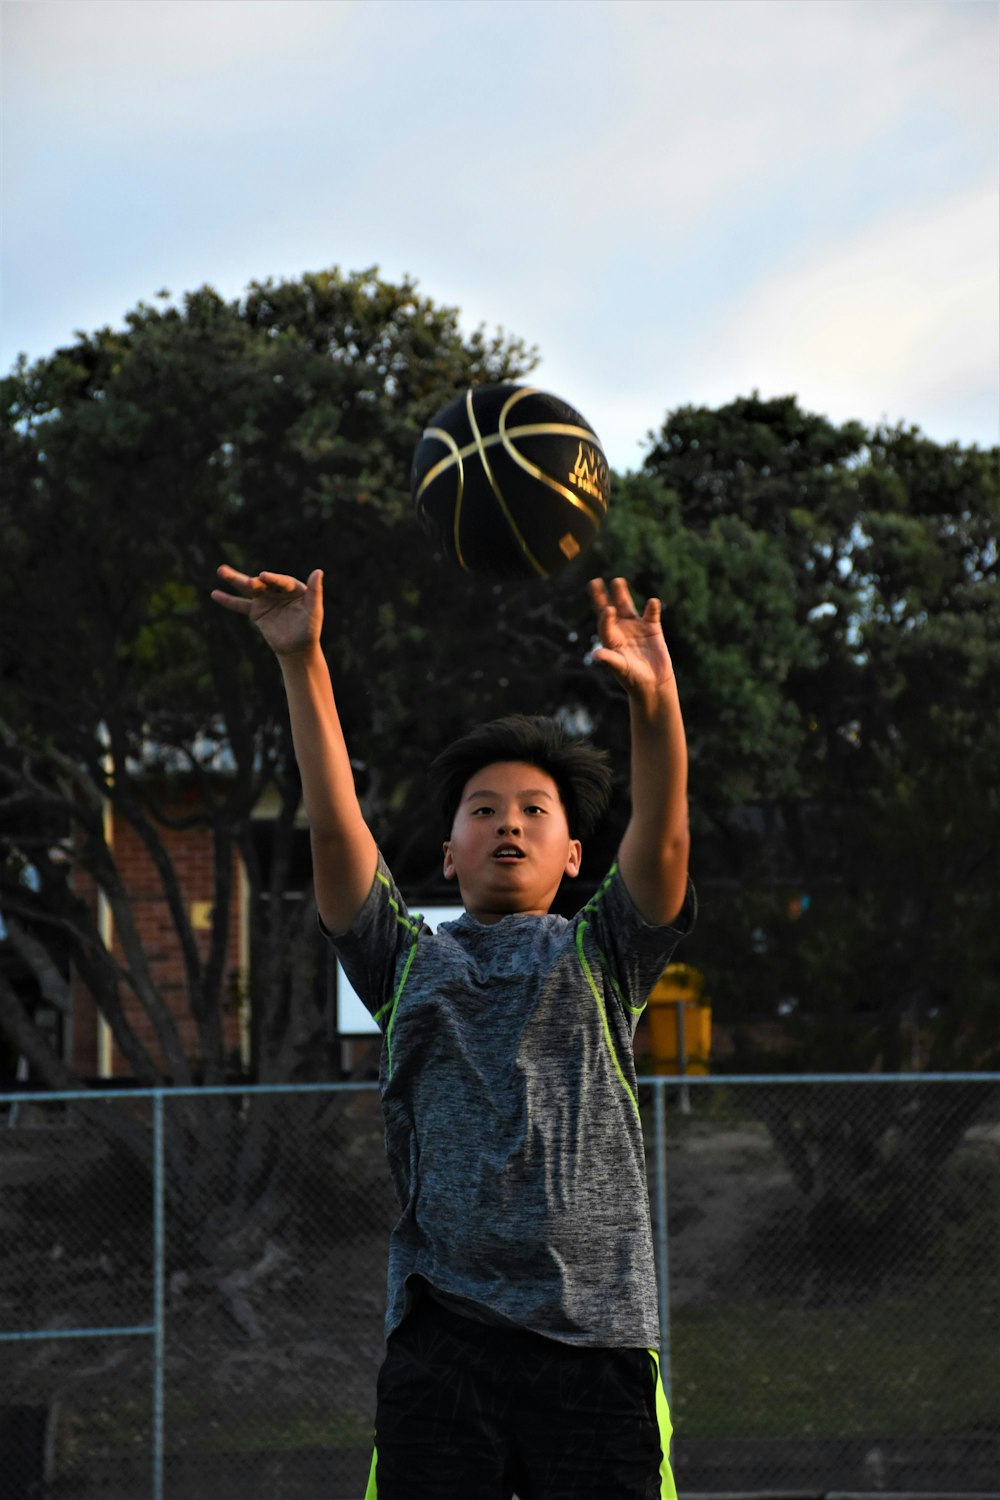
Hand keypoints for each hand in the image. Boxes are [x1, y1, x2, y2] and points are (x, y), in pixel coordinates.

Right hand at [211, 565, 322, 656]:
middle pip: (262, 583)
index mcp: (293, 587)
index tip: (263, 576)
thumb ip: (315, 591)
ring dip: (234, 580)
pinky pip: (240, 605)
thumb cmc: (310, 629)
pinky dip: (228, 601)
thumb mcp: (314, 611)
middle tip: (245, 581)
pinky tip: (215, 594)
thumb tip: (318, 571)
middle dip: (251, 581)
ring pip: (248, 589)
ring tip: (221, 570)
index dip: (273, 579)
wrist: (298, 648)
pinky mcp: (256, 611)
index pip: (281, 581)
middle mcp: (277, 590)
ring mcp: (265, 599)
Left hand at [588, 576, 674, 697]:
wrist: (653, 684)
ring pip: (627, 607)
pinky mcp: (652, 628)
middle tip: (594, 582)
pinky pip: (651, 614)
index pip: (604, 624)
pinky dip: (652, 608)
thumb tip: (596, 654)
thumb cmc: (632, 678)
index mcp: (610, 639)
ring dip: (622, 595)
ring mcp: (636, 627)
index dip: (605, 617)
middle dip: (602, 597)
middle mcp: (621, 630)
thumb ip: (610, 659)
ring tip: (617, 581)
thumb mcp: (620, 668)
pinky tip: (652, 602)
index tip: (607, 609)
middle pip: (610, 610)